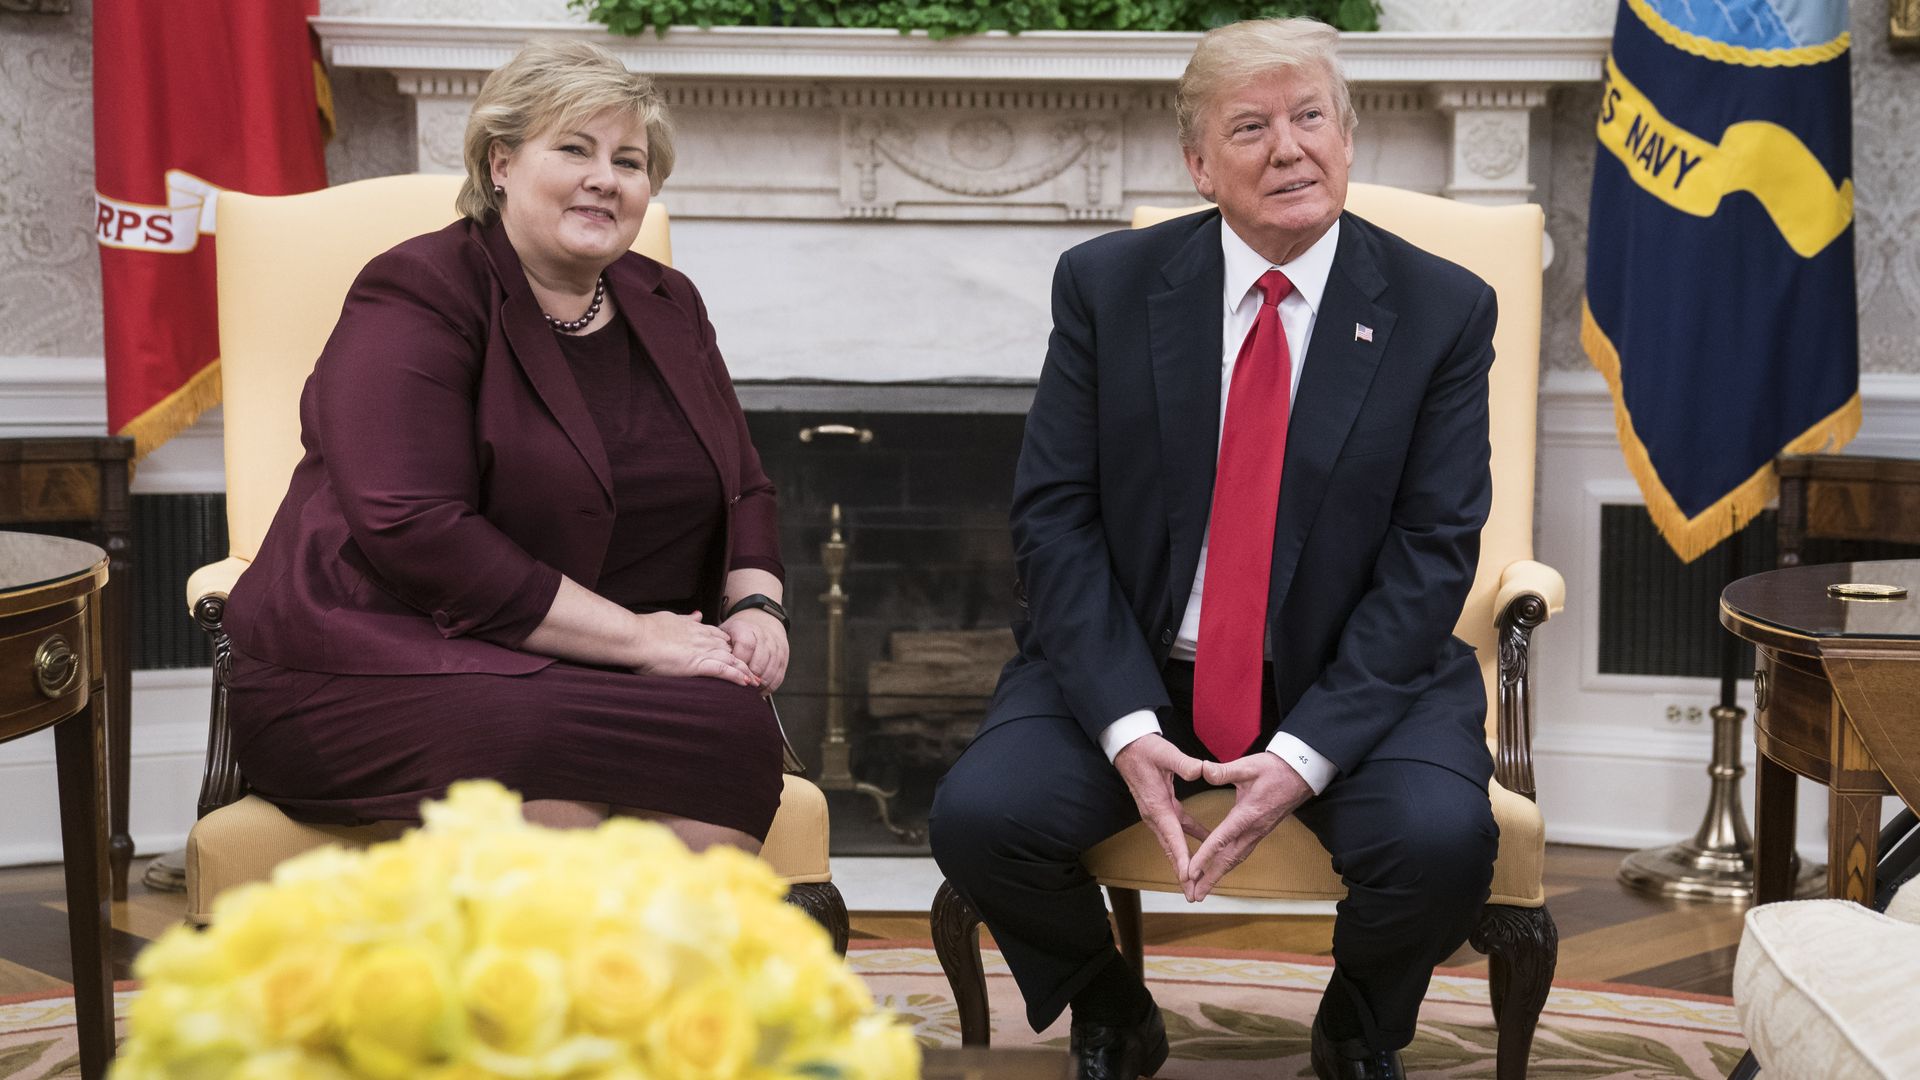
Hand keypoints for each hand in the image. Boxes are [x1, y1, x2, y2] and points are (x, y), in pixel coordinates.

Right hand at [631, 610, 758, 686]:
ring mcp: (702, 650)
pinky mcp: (698, 664)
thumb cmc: (647, 629)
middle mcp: (704, 638)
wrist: (637, 637)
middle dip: (744, 660)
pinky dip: (737, 677)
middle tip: (755, 670)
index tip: (739, 654)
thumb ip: (686, 619)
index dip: (731, 647)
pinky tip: (746, 683)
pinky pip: (724, 670)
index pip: (721, 637)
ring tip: (756, 681)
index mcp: (696, 628)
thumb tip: (697, 614)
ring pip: (732, 660)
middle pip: (731, 649)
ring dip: (746, 671)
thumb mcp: (671, 618)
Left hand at [718, 609, 788, 695]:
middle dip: (747, 679)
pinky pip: (778, 677)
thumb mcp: (724, 631)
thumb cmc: (738, 630)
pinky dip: (768, 687)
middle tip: (737, 689)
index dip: (737, 665)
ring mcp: (776, 648)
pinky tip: (759, 691)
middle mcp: (764, 637)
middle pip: (758, 665)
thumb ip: (716, 645)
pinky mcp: (784, 657)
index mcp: (746, 630)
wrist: (762, 619)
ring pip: (769, 673)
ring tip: (747, 693)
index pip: (744, 650)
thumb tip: (706, 664)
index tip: (729, 675)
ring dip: (758, 686)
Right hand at [1112, 734, 1208, 881]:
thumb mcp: (1166, 753)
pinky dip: (1188, 840)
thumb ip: (1184, 764)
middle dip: (1181, 872)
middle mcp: (1154, 815)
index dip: (1182, 856)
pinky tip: (1204, 844)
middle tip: (1192, 894)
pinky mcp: (1161, 808)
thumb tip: (1201, 771)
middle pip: (1170, 849)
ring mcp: (1156, 814)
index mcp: (1157, 805)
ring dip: (1183, 862)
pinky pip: (1177, 829)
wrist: (1128, 746)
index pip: (1172, 835)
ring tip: (1195, 882)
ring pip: (1172, 843)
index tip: (1189, 875)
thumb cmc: (1145, 749)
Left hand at [1183, 753, 1312, 901]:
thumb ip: (1224, 771)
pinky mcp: (1260, 831)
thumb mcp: (1249, 766)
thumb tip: (1202, 769)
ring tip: (1203, 889)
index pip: (1221, 839)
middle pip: (1228, 859)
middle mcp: (1253, 829)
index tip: (1191, 871)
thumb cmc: (1276, 769)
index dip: (1205, 856)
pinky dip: (1228, 864)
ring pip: (1236, 859)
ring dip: (1219, 875)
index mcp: (1247, 814)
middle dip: (1210, 878)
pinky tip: (1219, 868)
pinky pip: (1242, 852)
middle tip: (1194, 895)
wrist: (1303, 775)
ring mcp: (1258, 833)